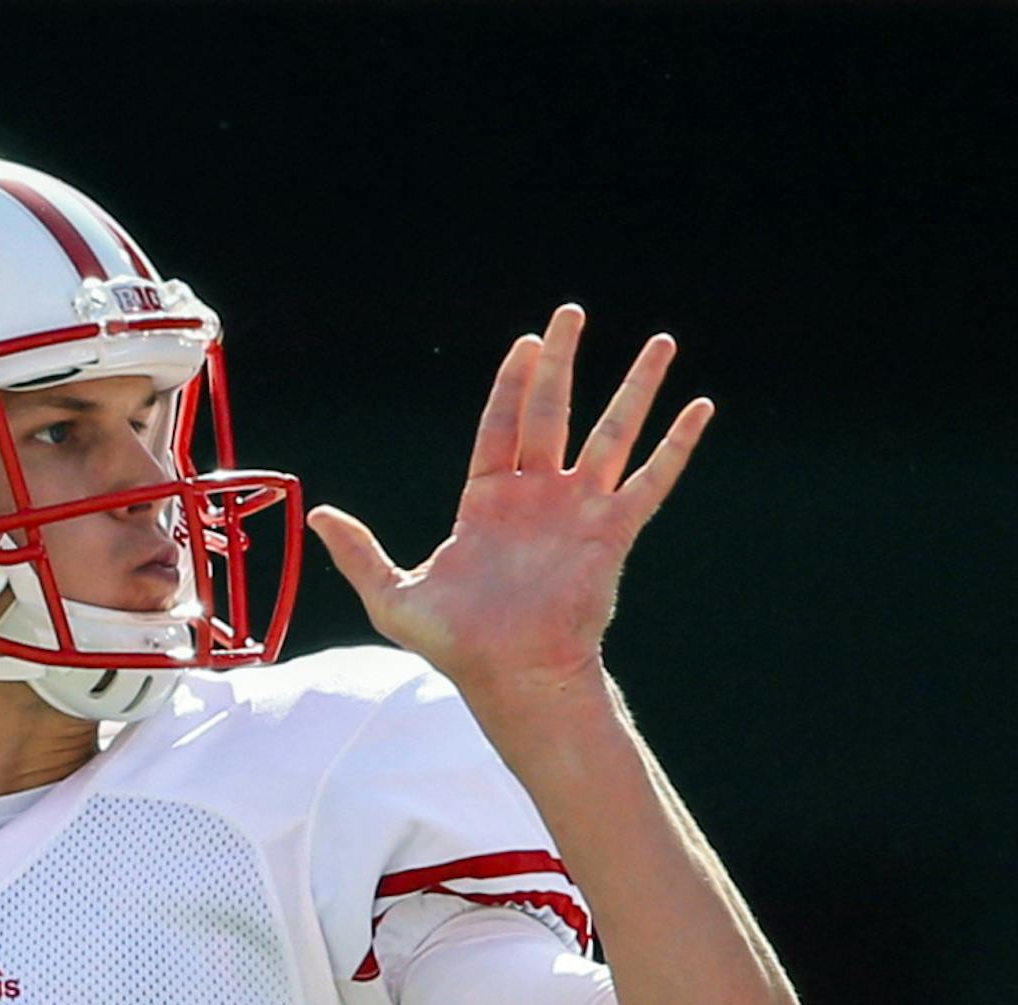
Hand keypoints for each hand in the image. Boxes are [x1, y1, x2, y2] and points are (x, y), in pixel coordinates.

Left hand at [307, 304, 713, 704]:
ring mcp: (577, 511)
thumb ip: (359, 552)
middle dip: (562, 362)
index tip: (527, 343)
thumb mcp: (394, 595)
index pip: (500, 424)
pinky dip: (676, 445)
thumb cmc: (456, 644)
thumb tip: (316, 515)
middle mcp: (535, 497)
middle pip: (551, 411)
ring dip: (635, 388)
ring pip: (611, 434)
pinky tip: (701, 407)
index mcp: (487, 502)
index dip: (512, 383)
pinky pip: (650, 480)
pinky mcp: (612, 533)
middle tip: (572, 313)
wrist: (510, 677)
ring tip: (661, 343)